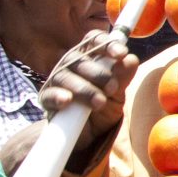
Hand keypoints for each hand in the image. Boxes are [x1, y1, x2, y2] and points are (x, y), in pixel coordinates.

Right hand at [39, 30, 138, 149]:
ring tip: (99, 102)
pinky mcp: (47, 99)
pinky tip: (67, 100)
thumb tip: (130, 60)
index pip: (94, 41)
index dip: (107, 44)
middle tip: (113, 88)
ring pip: (65, 76)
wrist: (89, 135)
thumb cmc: (103, 106)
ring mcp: (57, 81)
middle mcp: (72, 65)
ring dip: (84, 88)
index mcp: (90, 57)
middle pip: (79, 59)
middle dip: (98, 73)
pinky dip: (58, 96)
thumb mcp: (117, 93)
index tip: (121, 54)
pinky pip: (49, 94)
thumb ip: (123, 76)